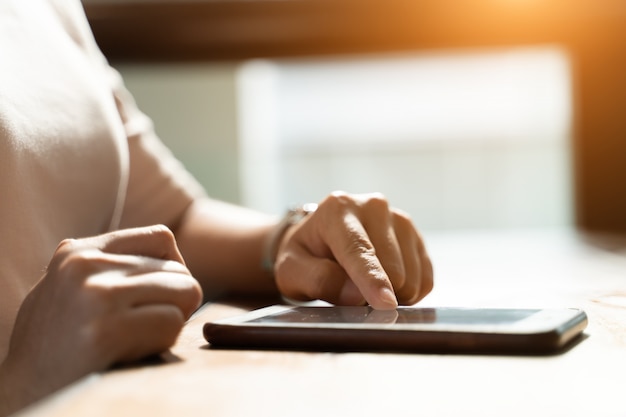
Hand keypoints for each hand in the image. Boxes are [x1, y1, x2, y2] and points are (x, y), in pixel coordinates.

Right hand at [0, 225, 201, 413]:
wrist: (22, 391)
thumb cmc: (54, 345)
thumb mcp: (71, 288)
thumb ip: (112, 268)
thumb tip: (174, 260)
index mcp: (78, 252)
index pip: (162, 238)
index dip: (173, 270)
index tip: (159, 296)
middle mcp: (86, 265)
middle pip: (178, 270)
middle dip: (175, 302)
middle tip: (146, 327)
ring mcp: (96, 296)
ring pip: (184, 292)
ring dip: (172, 322)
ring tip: (137, 339)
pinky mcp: (106, 331)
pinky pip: (172, 323)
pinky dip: (165, 342)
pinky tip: (132, 353)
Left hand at [273, 192, 432, 309]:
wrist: (320, 240)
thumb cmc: (304, 256)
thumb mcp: (293, 270)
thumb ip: (318, 280)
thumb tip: (355, 295)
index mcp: (338, 209)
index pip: (358, 250)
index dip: (372, 279)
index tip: (385, 303)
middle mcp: (374, 206)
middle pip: (392, 268)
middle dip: (376, 294)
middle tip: (351, 293)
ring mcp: (399, 219)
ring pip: (412, 277)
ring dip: (392, 295)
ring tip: (366, 286)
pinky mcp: (416, 236)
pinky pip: (425, 279)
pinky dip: (409, 294)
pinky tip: (387, 286)